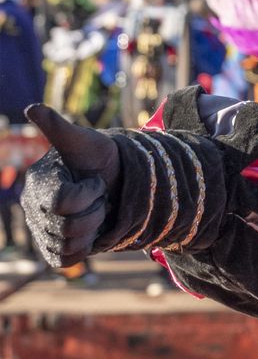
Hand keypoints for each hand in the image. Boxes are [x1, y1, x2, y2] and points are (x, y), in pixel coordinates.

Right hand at [20, 104, 119, 266]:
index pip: (64, 202)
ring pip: (69, 245)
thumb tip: (32, 108)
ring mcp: (41, 230)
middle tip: (98, 197)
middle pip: (68, 227)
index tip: (94, 180)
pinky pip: (66, 259)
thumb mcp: (84, 141)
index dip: (88, 193)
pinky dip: (85, 247)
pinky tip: (90, 230)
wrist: (116, 180)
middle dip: (95, 211)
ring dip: (92, 228)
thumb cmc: (99, 157)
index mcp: (38, 183)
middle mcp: (34, 208)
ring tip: (95, 211)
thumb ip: (59, 128)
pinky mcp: (52, 249)